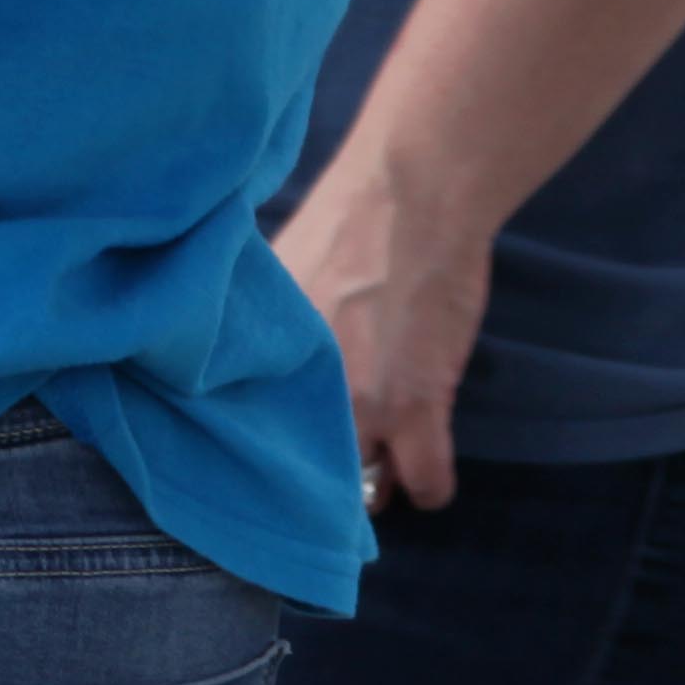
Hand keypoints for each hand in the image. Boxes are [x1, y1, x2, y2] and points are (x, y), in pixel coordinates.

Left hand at [278, 152, 489, 514]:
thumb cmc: (343, 220)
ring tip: (389, 459)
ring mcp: (359, 408)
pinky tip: (428, 471)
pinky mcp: (415, 409)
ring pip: (367, 490)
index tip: (300, 443)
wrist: (406, 194)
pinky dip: (429, 485)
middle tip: (348, 452)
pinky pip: (427, 484)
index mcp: (260, 362)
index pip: (254, 444)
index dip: (286, 450)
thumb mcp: (279, 281)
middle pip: (310, 476)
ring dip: (379, 480)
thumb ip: (272, 333)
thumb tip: (265, 356)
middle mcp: (298, 394)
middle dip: (330, 472)